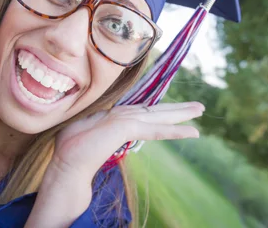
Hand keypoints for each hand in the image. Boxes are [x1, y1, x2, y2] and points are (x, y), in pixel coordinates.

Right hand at [49, 102, 203, 182]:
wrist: (67, 161)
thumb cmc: (74, 149)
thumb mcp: (95, 136)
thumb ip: (106, 130)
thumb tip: (110, 133)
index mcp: (117, 116)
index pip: (146, 111)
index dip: (163, 109)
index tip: (178, 109)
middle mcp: (124, 114)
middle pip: (157, 110)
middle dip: (179, 108)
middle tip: (199, 107)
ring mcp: (125, 119)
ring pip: (160, 116)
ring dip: (182, 114)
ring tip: (200, 111)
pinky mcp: (126, 127)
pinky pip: (156, 130)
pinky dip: (175, 130)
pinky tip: (191, 132)